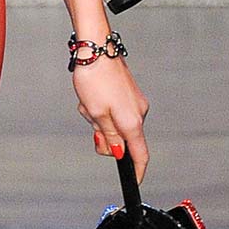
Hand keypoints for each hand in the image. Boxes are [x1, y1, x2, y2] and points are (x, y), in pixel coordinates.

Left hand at [71, 47, 149, 184]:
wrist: (96, 48)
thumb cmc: (94, 78)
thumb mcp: (96, 113)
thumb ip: (109, 136)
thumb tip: (118, 152)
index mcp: (132, 121)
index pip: (140, 154)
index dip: (137, 170)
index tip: (135, 181)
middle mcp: (139, 113)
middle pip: (124, 140)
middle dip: (104, 136)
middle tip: (89, 118)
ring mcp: (135, 103)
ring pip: (115, 125)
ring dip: (99, 120)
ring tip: (88, 102)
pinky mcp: (129, 94)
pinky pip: (115, 112)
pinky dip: (102, 110)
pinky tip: (92, 97)